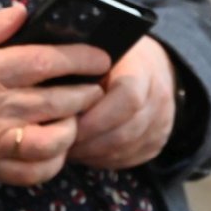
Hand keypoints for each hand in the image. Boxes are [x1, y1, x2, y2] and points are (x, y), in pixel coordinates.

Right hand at [0, 5, 109, 186]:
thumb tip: (24, 12)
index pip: (47, 61)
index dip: (80, 58)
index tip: (101, 57)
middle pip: (58, 100)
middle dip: (86, 92)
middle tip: (96, 85)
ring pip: (52, 140)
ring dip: (73, 127)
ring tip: (76, 115)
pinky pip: (33, 172)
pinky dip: (52, 162)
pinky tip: (55, 147)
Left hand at [69, 36, 176, 169]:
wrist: (146, 66)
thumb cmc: (108, 57)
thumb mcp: (94, 50)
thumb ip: (78, 65)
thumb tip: (49, 84)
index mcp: (142, 70)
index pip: (128, 97)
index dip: (96, 116)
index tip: (69, 120)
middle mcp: (158, 99)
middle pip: (125, 131)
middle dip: (88, 140)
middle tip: (59, 140)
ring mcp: (161, 124)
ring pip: (125, 149)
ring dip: (92, 153)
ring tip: (66, 147)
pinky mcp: (156, 143)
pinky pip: (128, 159)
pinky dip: (102, 159)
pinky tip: (84, 152)